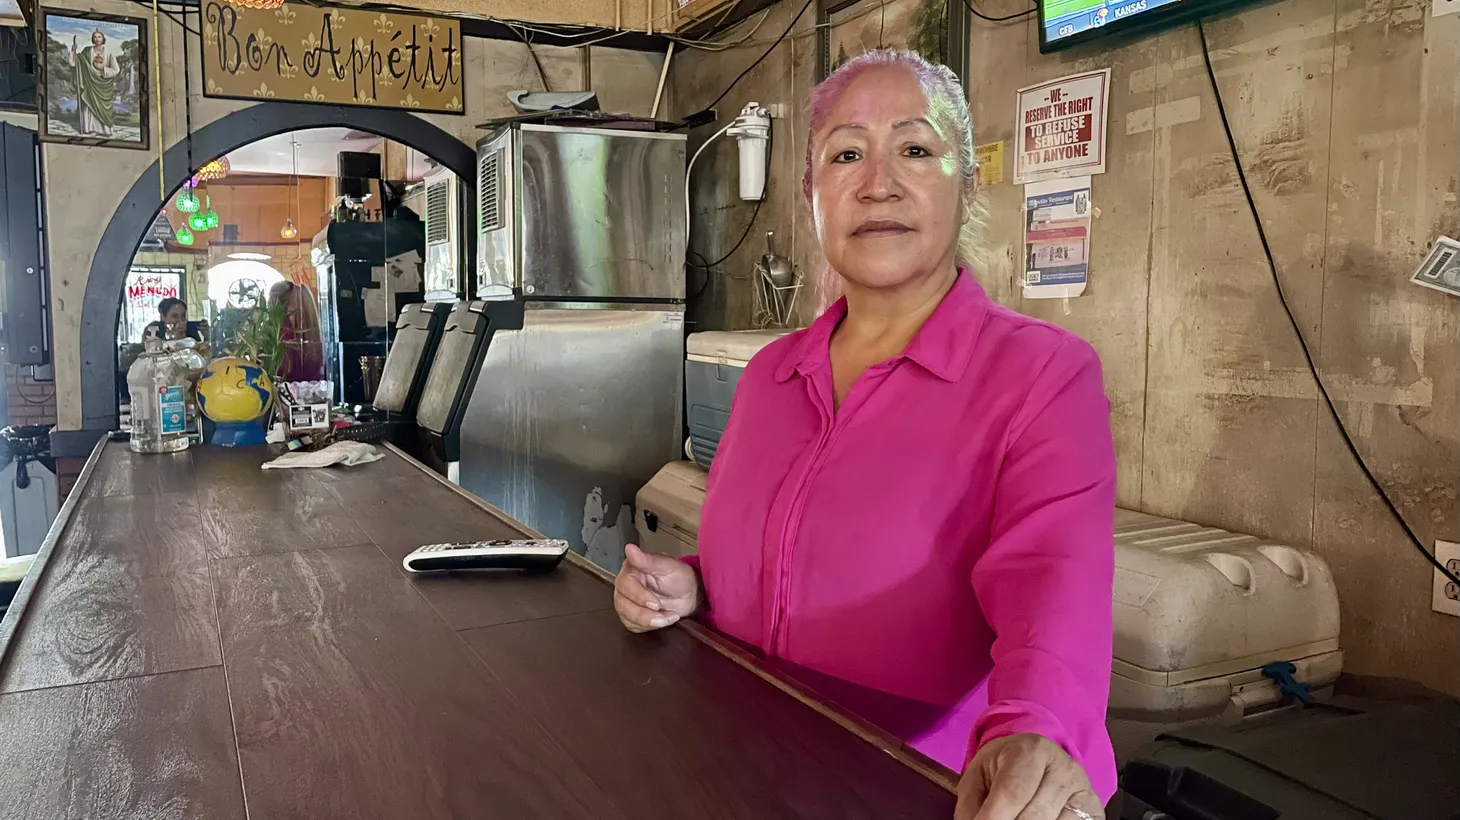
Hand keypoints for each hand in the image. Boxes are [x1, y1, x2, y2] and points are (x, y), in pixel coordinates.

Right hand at [613, 544, 699, 632]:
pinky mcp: (631, 615)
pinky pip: (632, 625)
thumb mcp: (668, 566)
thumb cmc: (680, 577)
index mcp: (632, 569)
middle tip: (664, 613)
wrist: (689, 594)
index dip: (639, 596)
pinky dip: (648, 626)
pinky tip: (661, 619)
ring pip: (627, 616)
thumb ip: (648, 560)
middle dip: (645, 613)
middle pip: (623, 604)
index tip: (656, 603)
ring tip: (668, 616)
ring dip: (649, 621)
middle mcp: (625, 585)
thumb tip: (630, 548)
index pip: (625, 584)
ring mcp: (627, 601)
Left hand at [955, 733, 1102, 819]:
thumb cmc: (1003, 768)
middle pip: (1034, 816)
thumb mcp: (978, 777)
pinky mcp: (1094, 810)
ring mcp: (1082, 789)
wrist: (1036, 757)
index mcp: (1029, 750)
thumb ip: (971, 806)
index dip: (993, 818)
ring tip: (1012, 819)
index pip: (1012, 792)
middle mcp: (1062, 767)